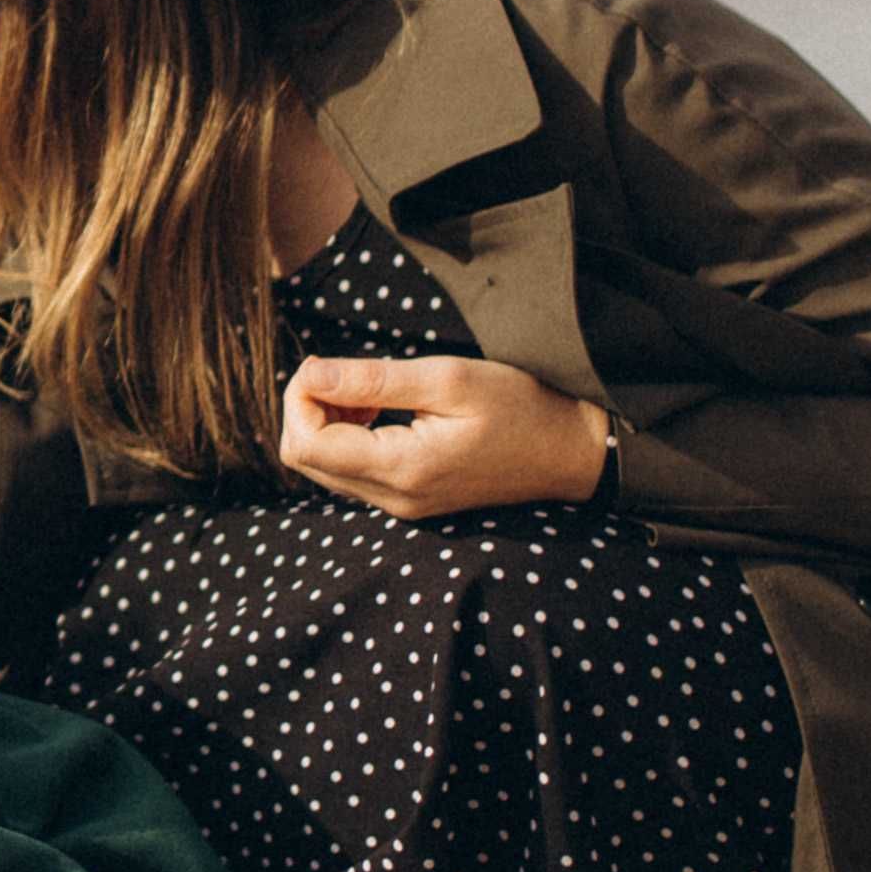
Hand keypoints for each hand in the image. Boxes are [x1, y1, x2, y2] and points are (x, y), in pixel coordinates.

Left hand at [278, 353, 610, 522]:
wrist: (570, 452)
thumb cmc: (519, 408)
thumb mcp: (448, 380)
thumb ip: (372, 381)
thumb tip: (309, 374)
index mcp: (399, 470)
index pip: (305, 443)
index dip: (300, 398)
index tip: (330, 366)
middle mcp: (392, 499)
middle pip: (305, 459)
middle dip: (309, 410)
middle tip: (350, 378)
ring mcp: (400, 504)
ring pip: (324, 467)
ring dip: (329, 423)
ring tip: (369, 394)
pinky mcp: (409, 499)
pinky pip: (351, 472)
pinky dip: (349, 438)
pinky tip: (380, 412)